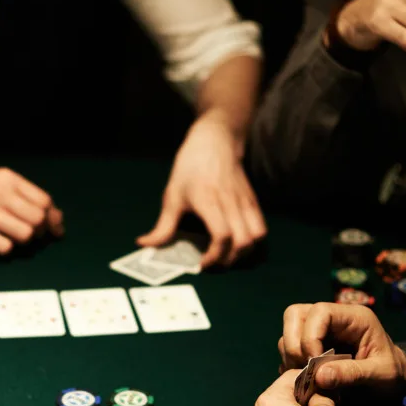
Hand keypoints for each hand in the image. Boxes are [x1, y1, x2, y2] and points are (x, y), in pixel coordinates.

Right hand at [0, 167, 64, 255]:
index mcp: (8, 179)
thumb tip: (57, 219)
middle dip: (39, 232)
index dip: (52, 218)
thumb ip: (27, 198)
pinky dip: (7, 248)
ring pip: (25, 235)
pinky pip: (5, 248)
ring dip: (24, 242)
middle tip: (31, 236)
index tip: (52, 229)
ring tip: (13, 238)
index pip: (44, 201)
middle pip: (38, 220)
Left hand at [138, 113, 266, 267]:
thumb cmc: (190, 168)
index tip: (201, 264)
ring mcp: (246, 203)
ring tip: (227, 255)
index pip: (222, 236)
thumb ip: (162, 226)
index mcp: (210, 203)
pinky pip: (261, 228)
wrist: (215, 142)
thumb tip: (144, 245)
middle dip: (230, 260)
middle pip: (244, 242)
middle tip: (213, 263)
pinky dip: (252, 241)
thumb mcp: (172, 196)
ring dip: (244, 252)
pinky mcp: (254, 202)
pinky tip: (236, 243)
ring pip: (257, 237)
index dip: (214, 256)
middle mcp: (232, 204)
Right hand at [278, 303, 405, 391]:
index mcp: (354, 318)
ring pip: (289, 332)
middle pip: (295, 315)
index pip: (320, 312)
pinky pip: (290, 348)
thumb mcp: (380, 375)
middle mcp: (333, 319)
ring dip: (291, 356)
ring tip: (306, 377)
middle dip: (294, 344)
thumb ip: (352, 374)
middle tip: (305, 368)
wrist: (395, 382)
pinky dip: (291, 364)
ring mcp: (320, 331)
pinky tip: (305, 379)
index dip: (310, 336)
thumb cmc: (393, 374)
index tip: (314, 362)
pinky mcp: (313, 345)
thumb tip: (319, 377)